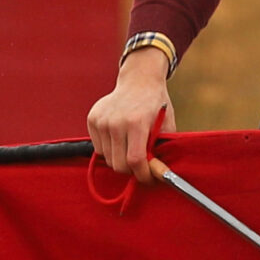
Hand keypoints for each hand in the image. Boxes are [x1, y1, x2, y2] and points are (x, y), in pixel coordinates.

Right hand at [86, 48, 173, 182]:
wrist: (139, 81)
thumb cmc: (156, 104)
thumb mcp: (167, 125)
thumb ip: (161, 149)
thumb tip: (160, 174)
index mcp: (136, 123)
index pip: (135, 160)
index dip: (143, 175)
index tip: (149, 179)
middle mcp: (116, 122)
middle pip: (119, 164)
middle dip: (131, 171)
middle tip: (141, 168)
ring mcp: (102, 120)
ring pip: (107, 158)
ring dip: (120, 160)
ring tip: (130, 149)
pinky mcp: (92, 119)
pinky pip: (98, 148)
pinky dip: (109, 150)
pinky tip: (119, 138)